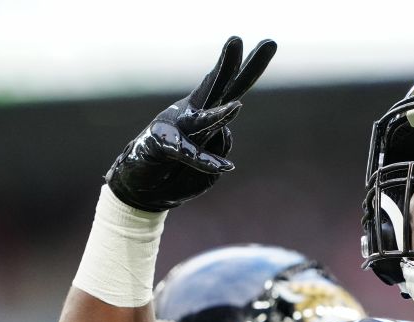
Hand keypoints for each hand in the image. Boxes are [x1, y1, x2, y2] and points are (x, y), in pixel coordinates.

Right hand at [104, 36, 276, 210]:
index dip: (250, 66)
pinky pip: (188, 152)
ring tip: (236, 109)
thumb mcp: (211, 161)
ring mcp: (176, 126)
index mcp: (207, 111)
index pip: (232, 87)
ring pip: (202, 119)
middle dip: (228, 64)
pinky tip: (224, 166)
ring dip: (218, 115)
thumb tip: (222, 130)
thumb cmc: (179, 171)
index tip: (269, 43)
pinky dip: (204, 160)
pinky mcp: (162, 143)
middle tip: (237, 39)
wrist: (145, 190)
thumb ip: (220, 141)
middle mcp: (192, 112)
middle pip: (217, 86)